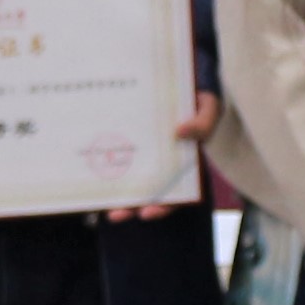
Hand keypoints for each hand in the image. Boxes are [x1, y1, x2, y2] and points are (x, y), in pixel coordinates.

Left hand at [102, 92, 221, 225]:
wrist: (184, 88)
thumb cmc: (199, 103)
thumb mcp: (208, 110)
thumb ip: (202, 124)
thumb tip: (181, 132)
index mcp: (184, 164)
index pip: (176, 193)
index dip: (163, 207)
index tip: (147, 213)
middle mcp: (164, 165)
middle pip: (149, 193)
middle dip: (132, 207)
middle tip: (116, 215)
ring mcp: (147, 155)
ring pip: (131, 179)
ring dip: (118, 193)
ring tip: (102, 202)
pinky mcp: (132, 141)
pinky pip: (120, 155)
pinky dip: (108, 163)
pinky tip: (95, 168)